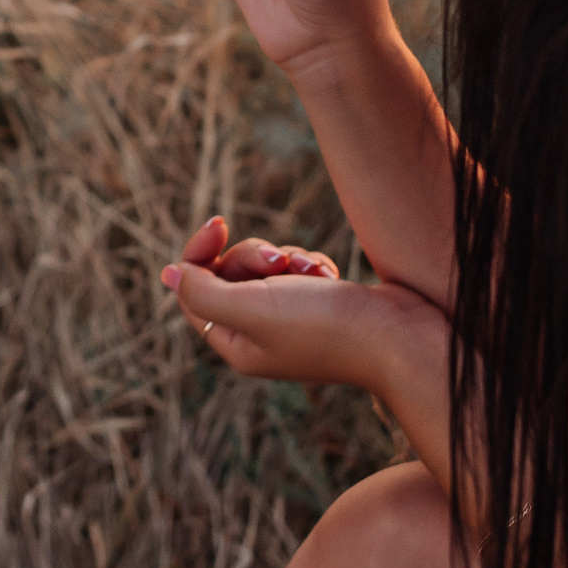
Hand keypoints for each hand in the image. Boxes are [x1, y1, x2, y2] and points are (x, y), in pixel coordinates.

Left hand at [161, 216, 445, 393]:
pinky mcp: (319, 306)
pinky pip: (297, 270)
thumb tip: (168, 274)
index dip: (200, 254)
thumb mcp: (252, 308)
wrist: (400, 336)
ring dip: (288, 258)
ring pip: (265, 267)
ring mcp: (290, 322)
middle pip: (229, 274)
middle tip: (282, 263)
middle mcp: (258, 336)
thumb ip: (203, 292)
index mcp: (236, 344)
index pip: (193, 290)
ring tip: (313, 274)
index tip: (219, 223)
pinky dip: (310, 265)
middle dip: (255, 256)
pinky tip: (329, 277)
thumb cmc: (326, 325)